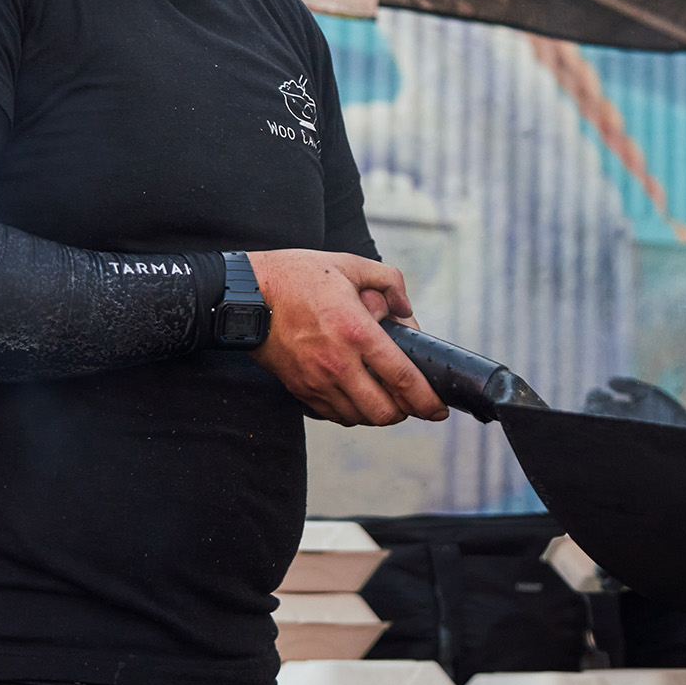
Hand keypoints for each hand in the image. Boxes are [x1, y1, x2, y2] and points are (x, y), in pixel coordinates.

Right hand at [246, 250, 444, 425]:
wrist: (246, 296)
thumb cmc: (297, 277)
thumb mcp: (350, 265)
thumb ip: (389, 282)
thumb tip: (406, 310)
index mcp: (356, 332)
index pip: (402, 379)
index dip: (427, 400)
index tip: (439, 408)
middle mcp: (338, 364)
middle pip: (383, 412)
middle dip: (404, 412)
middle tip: (411, 400)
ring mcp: (316, 381)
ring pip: (359, 418)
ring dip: (377, 413)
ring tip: (384, 395)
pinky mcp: (300, 390)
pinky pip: (334, 415)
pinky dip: (352, 411)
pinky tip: (356, 393)